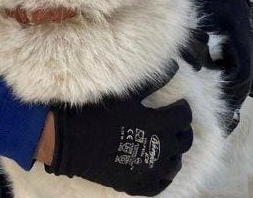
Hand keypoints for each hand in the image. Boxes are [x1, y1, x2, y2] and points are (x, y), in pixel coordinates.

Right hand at [46, 90, 193, 195]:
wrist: (68, 141)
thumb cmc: (95, 113)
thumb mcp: (123, 96)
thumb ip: (150, 83)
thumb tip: (173, 67)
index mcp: (156, 124)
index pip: (183, 117)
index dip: (182, 109)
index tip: (177, 105)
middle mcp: (158, 149)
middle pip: (184, 141)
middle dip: (182, 129)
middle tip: (173, 123)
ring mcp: (148, 170)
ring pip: (175, 164)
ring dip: (174, 152)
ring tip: (165, 143)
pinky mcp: (136, 184)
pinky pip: (160, 185)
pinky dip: (163, 176)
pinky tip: (159, 168)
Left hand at [199, 0, 252, 130]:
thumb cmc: (216, 5)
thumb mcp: (207, 15)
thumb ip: (198, 35)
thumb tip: (191, 59)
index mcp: (241, 41)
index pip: (242, 71)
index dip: (232, 87)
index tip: (220, 98)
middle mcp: (251, 49)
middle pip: (246, 81)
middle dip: (234, 98)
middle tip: (221, 115)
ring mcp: (251, 52)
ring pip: (248, 80)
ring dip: (236, 94)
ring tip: (223, 111)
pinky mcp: (247, 54)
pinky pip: (245, 74)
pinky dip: (236, 86)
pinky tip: (224, 95)